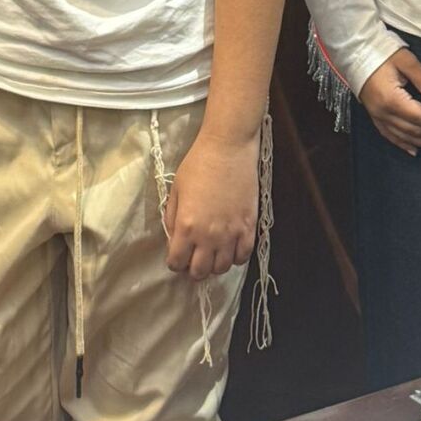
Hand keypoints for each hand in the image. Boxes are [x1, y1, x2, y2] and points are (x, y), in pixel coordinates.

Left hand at [165, 129, 259, 280]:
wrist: (228, 148)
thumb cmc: (198, 164)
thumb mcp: (176, 189)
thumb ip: (171, 217)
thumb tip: (173, 238)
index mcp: (186, 226)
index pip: (177, 262)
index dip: (174, 262)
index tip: (176, 257)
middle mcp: (208, 236)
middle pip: (200, 271)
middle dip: (193, 269)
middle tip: (193, 258)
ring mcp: (231, 234)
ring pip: (222, 268)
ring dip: (214, 264)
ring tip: (211, 254)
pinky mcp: (248, 227)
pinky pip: (242, 257)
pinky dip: (235, 258)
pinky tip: (230, 248)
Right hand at [360, 48, 420, 156]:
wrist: (355, 50)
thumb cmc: (381, 52)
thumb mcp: (407, 61)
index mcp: (392, 99)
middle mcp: (384, 113)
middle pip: (418, 130)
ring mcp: (378, 117)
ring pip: (407, 137)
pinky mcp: (375, 116)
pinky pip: (392, 136)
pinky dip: (405, 145)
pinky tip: (417, 151)